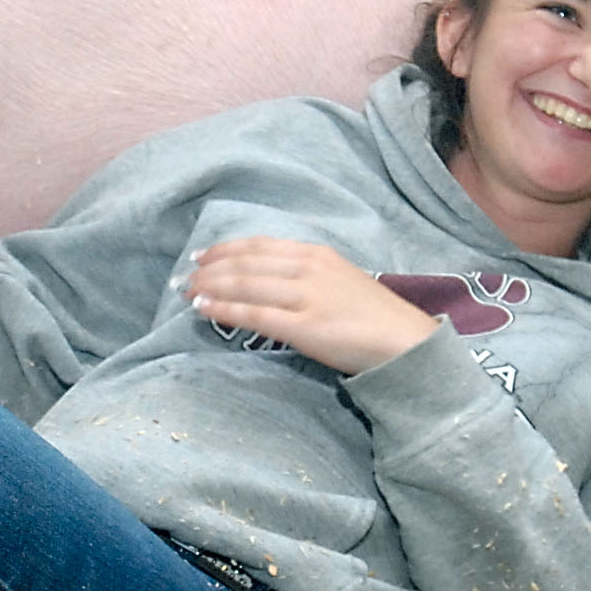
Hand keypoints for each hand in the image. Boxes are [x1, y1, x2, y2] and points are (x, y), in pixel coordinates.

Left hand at [182, 238, 440, 374]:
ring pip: (243, 285)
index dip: (225, 249)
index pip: (259, 246)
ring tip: (187, 293)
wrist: (406, 344)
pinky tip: (203, 310)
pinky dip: (223, 309)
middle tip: (183, 278)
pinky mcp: (304, 326)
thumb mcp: (341, 281)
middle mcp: (308, 268)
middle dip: (209, 270)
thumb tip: (271, 282)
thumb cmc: (375, 317)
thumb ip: (307, 277)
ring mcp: (305, 296)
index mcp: (316, 254)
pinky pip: (253, 314)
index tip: (201, 256)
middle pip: (245, 263)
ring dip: (209, 287)